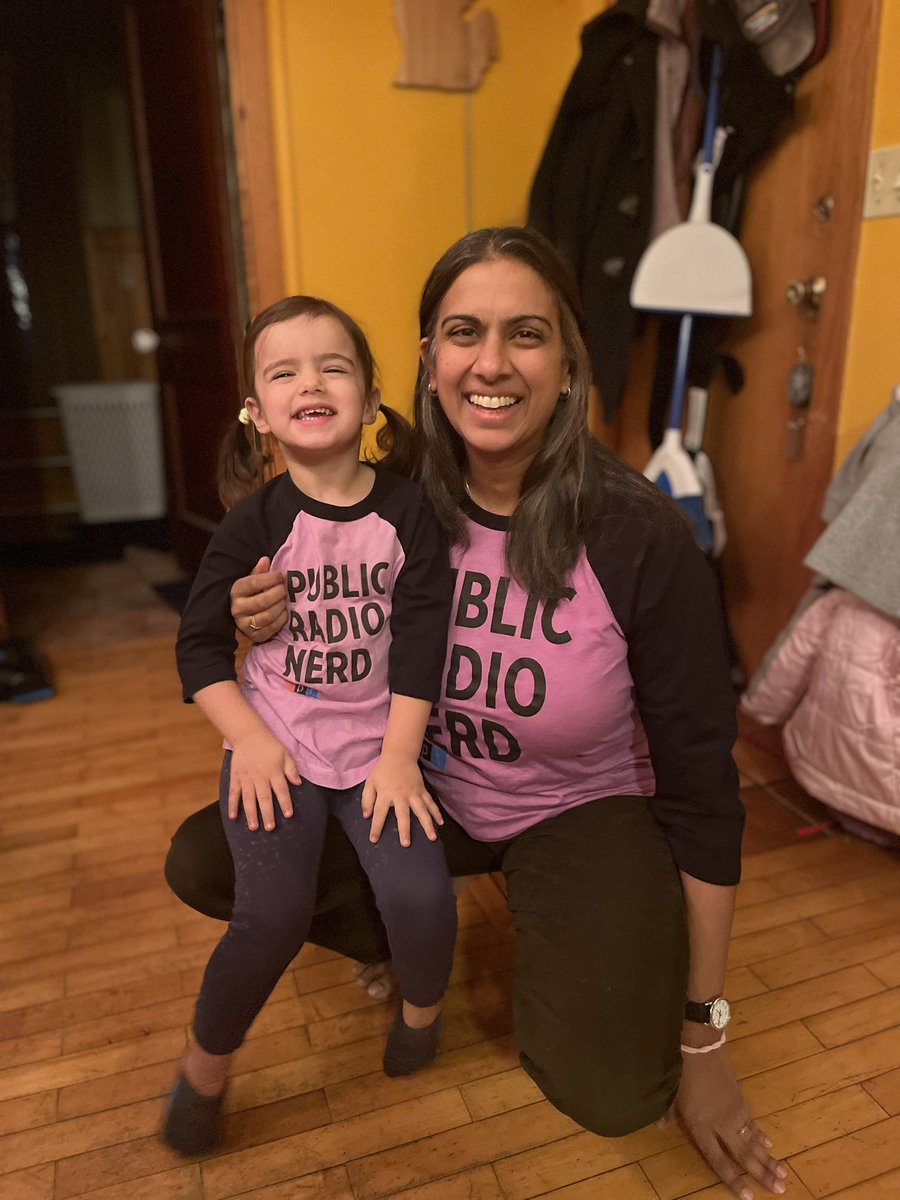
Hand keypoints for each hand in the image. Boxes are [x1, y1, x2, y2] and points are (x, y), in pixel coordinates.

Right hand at [227, 729, 300, 830]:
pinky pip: (233, 793)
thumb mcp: (285, 754)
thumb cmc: (270, 746)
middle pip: (264, 798)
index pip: (281, 790)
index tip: (288, 815)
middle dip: (267, 813)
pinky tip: (232, 817)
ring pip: (248, 798)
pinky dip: (232, 805)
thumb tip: (299, 784)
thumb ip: (292, 769)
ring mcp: (246, 778)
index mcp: (274, 771)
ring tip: (253, 827)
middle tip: (270, 828)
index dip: (285, 802)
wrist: (248, 735)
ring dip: (251, 814)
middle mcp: (260, 777)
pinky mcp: (235, 777)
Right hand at [230, 556, 286, 642]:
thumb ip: (259, 572)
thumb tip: (265, 560)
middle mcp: (237, 609)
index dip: (269, 579)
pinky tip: (284, 612)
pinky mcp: (254, 636)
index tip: (280, 576)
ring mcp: (244, 624)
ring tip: (284, 601)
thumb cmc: (250, 594)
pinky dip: (281, 619)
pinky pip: (271, 628)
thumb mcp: (251, 581)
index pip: (252, 583)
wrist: (242, 617)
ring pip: (266, 616)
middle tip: (284, 589)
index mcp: (235, 591)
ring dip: (280, 607)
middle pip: (261, 601)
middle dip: (277, 594)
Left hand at [361, 755, 442, 845]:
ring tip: (432, 838)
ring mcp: (414, 793)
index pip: (379, 813)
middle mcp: (401, 795)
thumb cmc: (383, 771)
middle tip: (406, 844)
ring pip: (421, 811)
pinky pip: (430, 803)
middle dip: (404, 830)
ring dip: (427, 824)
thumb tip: (366, 816)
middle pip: (403, 815)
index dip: (376, 827)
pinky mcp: (422, 790)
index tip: (374, 840)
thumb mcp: (370, 782)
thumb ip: (367, 799)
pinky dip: (436, 813)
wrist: (400, 755)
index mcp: (386, 794)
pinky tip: (441, 823)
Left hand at [659, 1043, 786, 1198]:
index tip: (749, 1198)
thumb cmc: (681, 1072)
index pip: (719, 1161)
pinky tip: (769, 1145)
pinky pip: (752, 1123)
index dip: (734, 1181)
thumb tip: (659, 1126)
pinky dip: (761, 1135)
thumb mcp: (669, 1095)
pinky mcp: (741, 1100)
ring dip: (769, 1158)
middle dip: (762, 1173)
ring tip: (783, 1174)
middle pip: (744, 1154)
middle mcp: (721, 1125)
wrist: (701, 1047)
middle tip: (781, 1190)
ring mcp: (734, 1112)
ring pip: (753, 1140)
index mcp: (701, 1128)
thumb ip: (666, 1114)